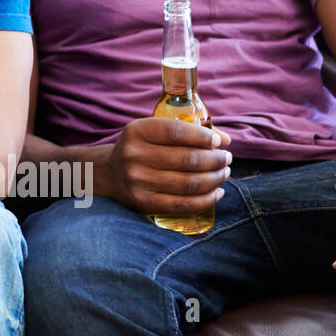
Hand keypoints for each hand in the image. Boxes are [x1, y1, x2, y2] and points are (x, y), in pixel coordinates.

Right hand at [103, 116, 232, 215]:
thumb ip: (186, 131)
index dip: (203, 137)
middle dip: (215, 159)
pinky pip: (183, 204)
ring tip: (224, 173)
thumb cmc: (141, 149)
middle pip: (188, 159)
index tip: (218, 142)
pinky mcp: (143, 203)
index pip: (176, 132)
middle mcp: (133, 155)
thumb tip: (225, 139)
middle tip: (226, 158)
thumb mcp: (152, 131)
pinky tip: (217, 192)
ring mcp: (137, 181)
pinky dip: (206, 199)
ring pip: (189, 183)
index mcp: (136, 131)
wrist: (109, 173)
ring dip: (215, 178)